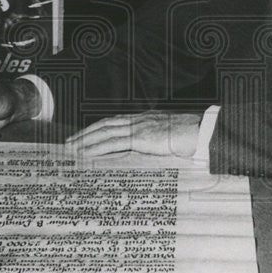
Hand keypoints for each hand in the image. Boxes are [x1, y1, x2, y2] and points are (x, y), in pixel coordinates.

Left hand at [65, 112, 201, 158]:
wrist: (202, 132)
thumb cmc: (191, 136)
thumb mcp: (170, 137)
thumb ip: (157, 141)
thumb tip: (150, 149)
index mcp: (144, 119)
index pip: (115, 122)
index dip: (98, 128)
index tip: (85, 135)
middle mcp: (138, 120)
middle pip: (104, 125)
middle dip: (85, 133)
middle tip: (70, 142)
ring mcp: (139, 127)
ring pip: (104, 132)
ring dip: (86, 140)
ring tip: (72, 149)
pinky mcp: (140, 137)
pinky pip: (113, 143)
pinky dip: (97, 147)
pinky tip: (87, 153)